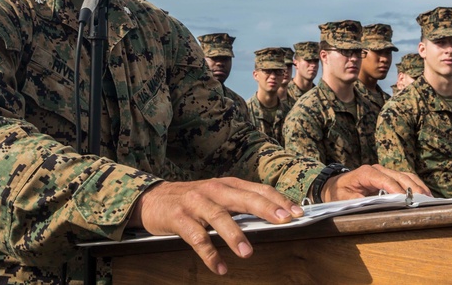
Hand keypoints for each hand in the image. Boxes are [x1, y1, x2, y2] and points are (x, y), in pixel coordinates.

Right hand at [128, 177, 302, 275]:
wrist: (153, 199)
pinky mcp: (179, 218)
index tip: (297, 213)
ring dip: (234, 235)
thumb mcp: (217, 195)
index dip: (278, 200)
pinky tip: (220, 267)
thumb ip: (240, 204)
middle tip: (283, 221)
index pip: (258, 190)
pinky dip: (209, 254)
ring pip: (218, 217)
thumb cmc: (192, 199)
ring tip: (247, 253)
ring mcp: (195, 203)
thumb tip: (273, 217)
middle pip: (243, 198)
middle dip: (265, 209)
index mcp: (227, 184)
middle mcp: (213, 190)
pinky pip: (196, 237)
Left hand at [321, 164, 429, 201]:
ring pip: (406, 176)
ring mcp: (385, 172)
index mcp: (365, 173)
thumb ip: (356, 201)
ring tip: (429, 199)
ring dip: (418, 186)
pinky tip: (425, 195)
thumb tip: (372, 206)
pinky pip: (406, 179)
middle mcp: (377, 169)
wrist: (335, 185)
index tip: (405, 199)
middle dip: (412, 188)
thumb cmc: (339, 192)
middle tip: (423, 201)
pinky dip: (416, 186)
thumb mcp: (343, 199)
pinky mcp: (389, 177)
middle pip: (399, 176)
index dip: (395, 188)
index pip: (384, 179)